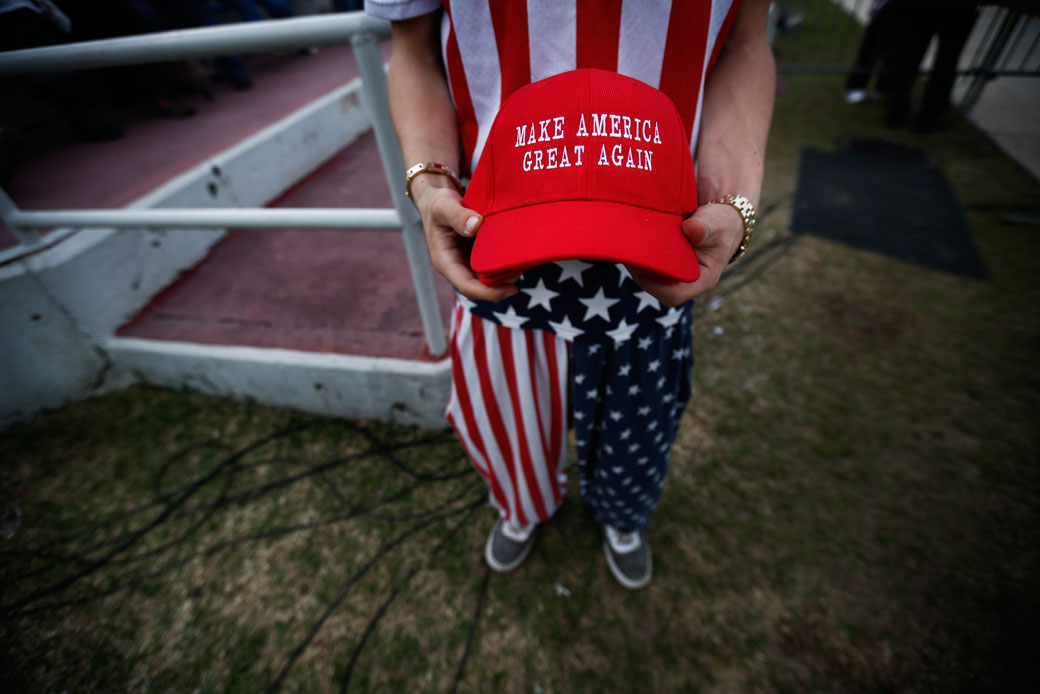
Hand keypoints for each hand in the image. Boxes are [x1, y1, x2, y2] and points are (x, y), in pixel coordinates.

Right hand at [410, 175, 517, 301]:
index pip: (467, 286)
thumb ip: (458, 216)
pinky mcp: (477, 255)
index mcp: (445, 262)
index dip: (489, 292)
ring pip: (488, 278)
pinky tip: (519, 254)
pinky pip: (492, 265)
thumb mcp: (443, 206)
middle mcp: (457, 267)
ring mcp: (467, 262)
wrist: (437, 198)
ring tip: (525, 262)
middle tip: (524, 271)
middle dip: (502, 285)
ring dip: (506, 274)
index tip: (512, 289)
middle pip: (480, 287)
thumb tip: (476, 225)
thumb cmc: (437, 203)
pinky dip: (505, 262)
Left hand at [627, 202, 744, 306]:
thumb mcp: (718, 223)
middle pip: (656, 287)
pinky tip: (632, 239)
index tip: (641, 267)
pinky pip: (649, 263)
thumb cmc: (722, 223)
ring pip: (649, 276)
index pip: (674, 295)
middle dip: (641, 271)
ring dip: (637, 262)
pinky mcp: (665, 262)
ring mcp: (674, 273)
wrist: (720, 218)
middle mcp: (685, 281)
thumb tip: (691, 228)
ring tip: (627, 244)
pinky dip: (640, 253)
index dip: (655, 286)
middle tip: (628, 251)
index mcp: (701, 279)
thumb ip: (706, 227)